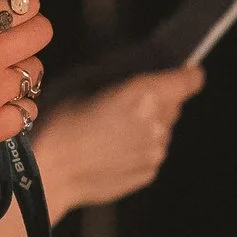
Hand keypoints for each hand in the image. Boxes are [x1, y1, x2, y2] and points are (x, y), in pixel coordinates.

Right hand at [35, 66, 204, 215]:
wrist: (45, 171)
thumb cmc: (56, 117)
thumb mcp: (83, 78)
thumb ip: (120, 70)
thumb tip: (142, 62)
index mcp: (145, 94)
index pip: (190, 80)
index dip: (185, 74)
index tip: (179, 71)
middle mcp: (158, 124)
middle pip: (174, 105)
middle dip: (157, 100)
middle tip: (122, 102)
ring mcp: (155, 152)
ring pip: (161, 130)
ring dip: (146, 125)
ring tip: (109, 129)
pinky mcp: (148, 174)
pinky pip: (150, 152)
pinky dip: (136, 147)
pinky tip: (107, 149)